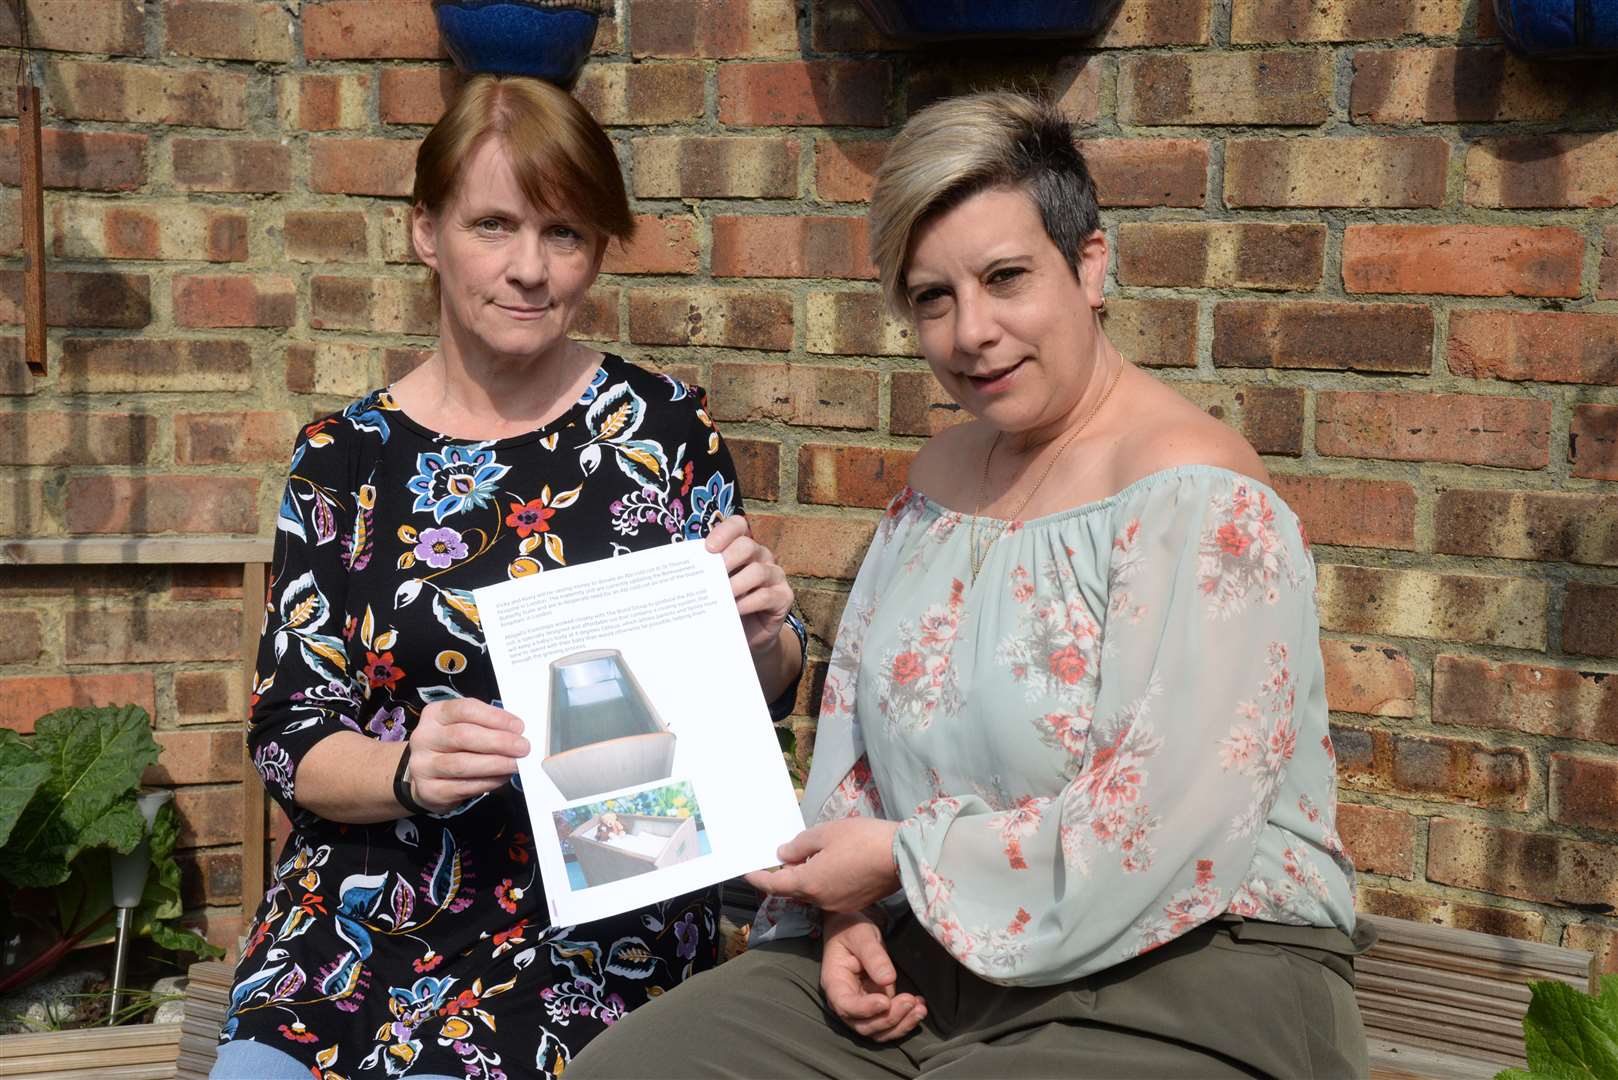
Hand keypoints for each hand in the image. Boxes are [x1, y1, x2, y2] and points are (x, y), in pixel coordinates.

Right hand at [405, 698, 529, 812]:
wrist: (424, 777)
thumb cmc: (453, 746)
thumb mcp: (463, 726)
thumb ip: (486, 725)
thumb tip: (517, 733)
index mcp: (435, 714)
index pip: (464, 709)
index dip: (494, 717)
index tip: (518, 726)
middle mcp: (424, 737)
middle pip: (463, 736)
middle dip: (498, 741)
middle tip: (523, 747)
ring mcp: (423, 765)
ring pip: (462, 764)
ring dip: (495, 764)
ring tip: (516, 764)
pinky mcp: (430, 790)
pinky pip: (463, 786)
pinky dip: (488, 782)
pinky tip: (502, 777)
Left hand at [705, 514, 792, 655]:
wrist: (747, 635)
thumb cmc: (727, 604)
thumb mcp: (715, 586)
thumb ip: (706, 574)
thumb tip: (684, 572)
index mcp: (743, 547)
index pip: (738, 526)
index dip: (724, 532)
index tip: (708, 549)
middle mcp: (762, 556)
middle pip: (747, 546)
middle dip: (727, 559)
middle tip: (710, 576)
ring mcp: (775, 575)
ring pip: (757, 571)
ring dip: (735, 584)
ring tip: (720, 597)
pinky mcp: (784, 597)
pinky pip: (766, 596)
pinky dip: (747, 603)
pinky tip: (734, 610)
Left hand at [744, 818, 901, 912]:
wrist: (902, 855)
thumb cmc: (862, 840)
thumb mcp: (825, 833)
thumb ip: (799, 846)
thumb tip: (783, 855)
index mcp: (809, 884)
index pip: (774, 885)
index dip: (758, 878)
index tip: (747, 873)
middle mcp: (821, 901)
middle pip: (794, 890)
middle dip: (785, 876)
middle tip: (782, 857)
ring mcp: (839, 905)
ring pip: (813, 893)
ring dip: (807, 878)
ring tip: (810, 856)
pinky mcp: (855, 904)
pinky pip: (830, 893)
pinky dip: (823, 882)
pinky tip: (832, 865)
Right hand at [821, 911, 925, 1041]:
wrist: (852, 929)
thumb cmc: (852, 928)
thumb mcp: (862, 935)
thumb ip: (874, 956)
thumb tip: (888, 979)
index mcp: (834, 982)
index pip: (846, 1005)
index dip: (865, 1009)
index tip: (886, 1001)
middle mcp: (845, 1001)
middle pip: (863, 1025)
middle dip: (889, 1018)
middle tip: (910, 1001)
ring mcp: (860, 1006)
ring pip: (878, 1030)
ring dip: (900, 1025)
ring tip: (920, 1010)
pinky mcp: (875, 1006)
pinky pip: (888, 1022)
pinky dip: (905, 1020)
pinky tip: (920, 1006)